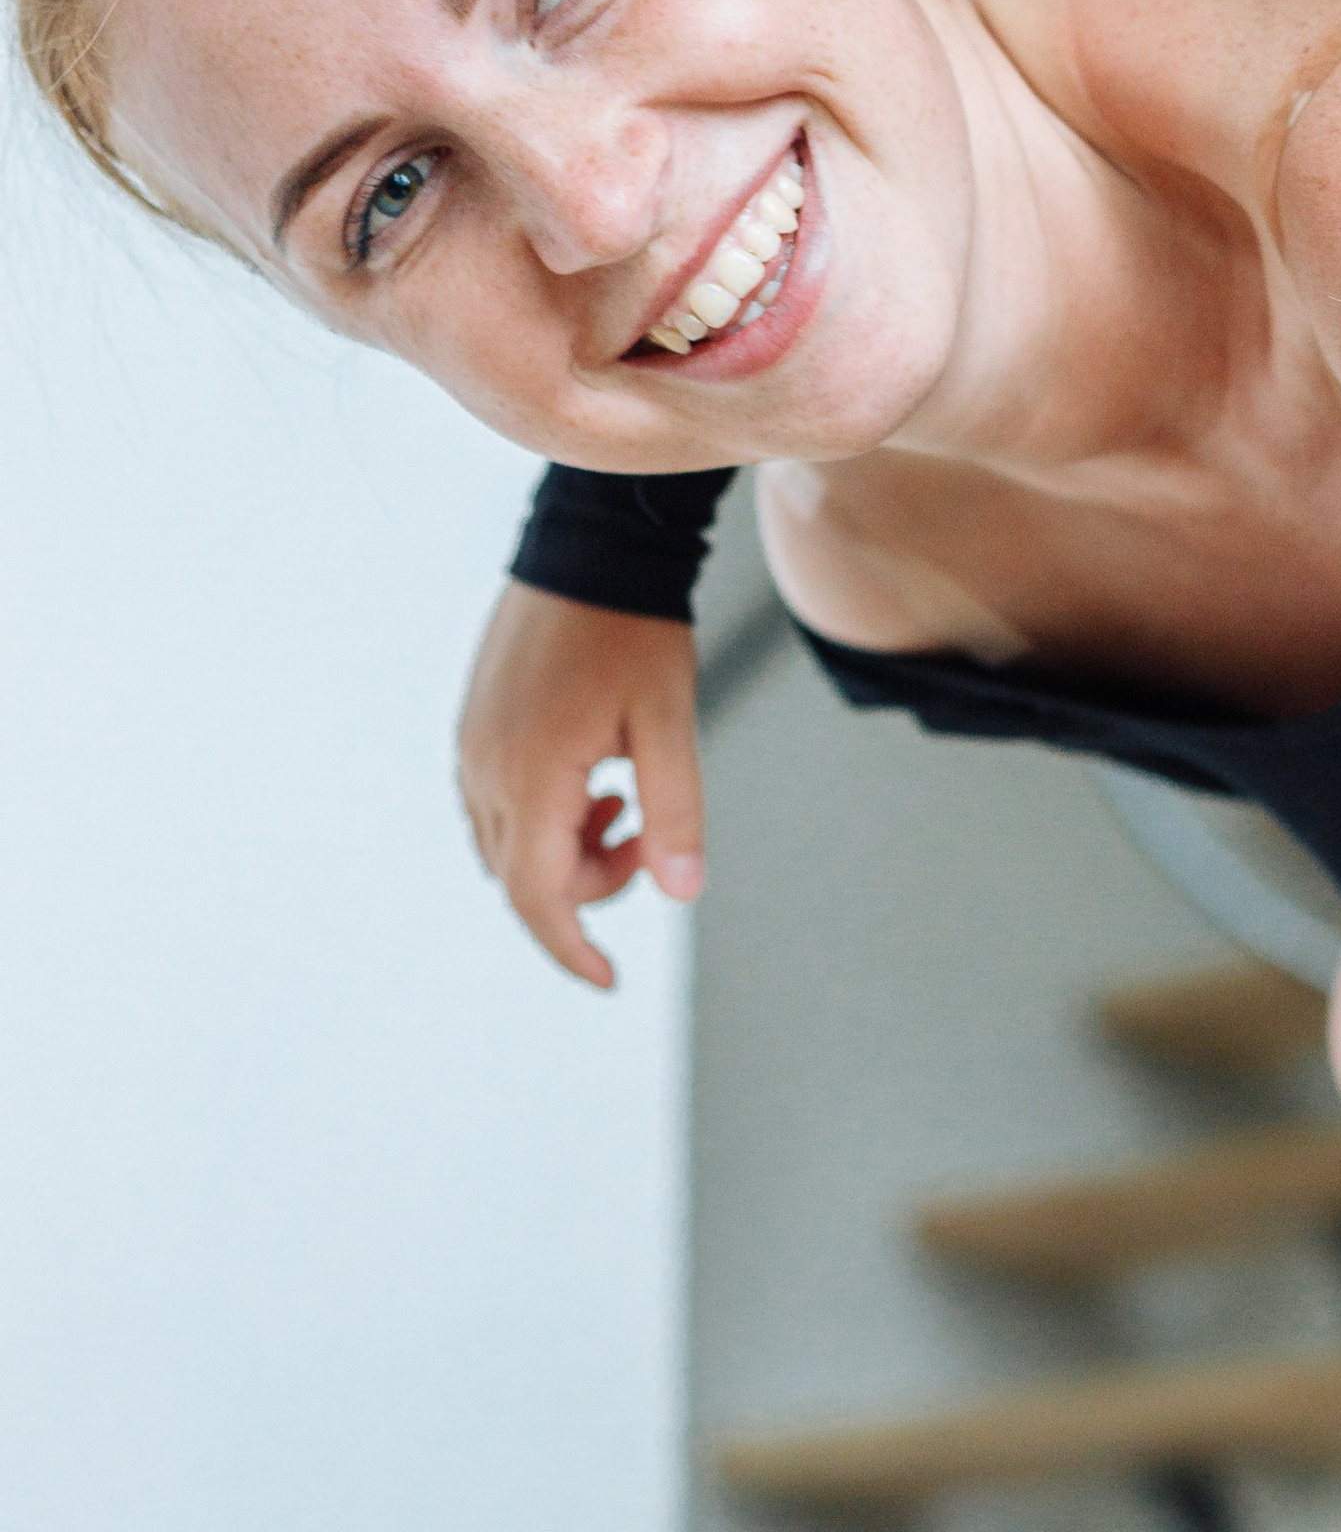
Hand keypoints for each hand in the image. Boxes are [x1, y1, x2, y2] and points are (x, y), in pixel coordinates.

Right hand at [456, 585, 704, 987]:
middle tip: (642, 831)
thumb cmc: (635, 635)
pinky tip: (590, 779)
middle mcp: (483, 769)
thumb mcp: (671, 723)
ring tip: (620, 800)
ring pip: (506, 846)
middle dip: (588, 883)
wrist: (589, 550)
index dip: (572, 947)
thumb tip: (680, 893)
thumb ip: (676, 811)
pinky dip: (544, 819)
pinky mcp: (472, 728)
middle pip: (524, 877)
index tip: (609, 980)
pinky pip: (495, 806)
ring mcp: (469, 747)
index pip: (537, 896)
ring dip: (566, 850)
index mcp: (529, 775)